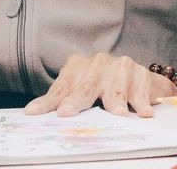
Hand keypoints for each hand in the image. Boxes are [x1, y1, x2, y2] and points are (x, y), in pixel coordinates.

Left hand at [24, 53, 176, 117]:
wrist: (141, 81)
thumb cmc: (104, 89)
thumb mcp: (80, 92)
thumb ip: (61, 100)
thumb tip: (32, 112)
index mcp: (78, 66)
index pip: (62, 87)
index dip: (52, 100)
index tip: (46, 113)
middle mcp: (98, 62)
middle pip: (86, 86)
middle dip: (77, 100)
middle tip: (67, 112)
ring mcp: (120, 66)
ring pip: (115, 86)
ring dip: (115, 100)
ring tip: (118, 114)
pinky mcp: (141, 74)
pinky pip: (140, 89)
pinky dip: (142, 101)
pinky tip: (144, 112)